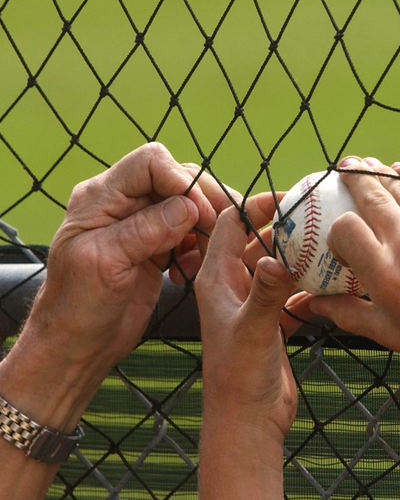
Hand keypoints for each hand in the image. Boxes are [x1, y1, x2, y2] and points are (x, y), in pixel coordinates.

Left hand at [32, 143, 217, 369]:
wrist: (76, 345)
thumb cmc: (76, 306)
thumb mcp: (105, 264)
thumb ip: (145, 230)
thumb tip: (188, 205)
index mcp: (101, 197)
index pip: (150, 162)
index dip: (179, 179)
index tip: (198, 211)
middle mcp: (122, 203)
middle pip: (175, 178)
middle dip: (200, 201)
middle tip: (215, 230)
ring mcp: (141, 224)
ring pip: (187, 203)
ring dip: (203, 225)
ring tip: (205, 252)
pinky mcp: (156, 246)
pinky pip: (189, 231)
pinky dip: (199, 246)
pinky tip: (191, 269)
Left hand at [195, 193, 312, 497]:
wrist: (247, 423)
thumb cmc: (238, 379)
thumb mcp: (252, 331)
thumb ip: (265, 294)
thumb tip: (279, 259)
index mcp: (216, 277)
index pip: (231, 223)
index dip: (256, 205)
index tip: (289, 198)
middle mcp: (231, 283)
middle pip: (257, 238)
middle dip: (283, 225)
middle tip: (317, 215)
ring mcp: (252, 300)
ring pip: (276, 263)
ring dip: (299, 253)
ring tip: (329, 242)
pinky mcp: (270, 319)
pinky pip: (291, 289)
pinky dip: (308, 282)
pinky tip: (331, 280)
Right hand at [310, 156, 399, 397]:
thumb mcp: (389, 334)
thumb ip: (347, 314)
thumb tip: (314, 305)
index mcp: (385, 274)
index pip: (346, 229)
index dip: (336, 228)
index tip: (341, 237)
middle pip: (370, 196)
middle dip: (351, 178)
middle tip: (342, 168)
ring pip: (399, 186)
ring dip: (378, 171)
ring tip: (365, 163)